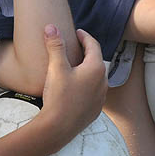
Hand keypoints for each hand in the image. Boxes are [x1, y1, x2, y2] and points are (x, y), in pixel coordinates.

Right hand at [38, 25, 106, 145]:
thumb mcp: (56, 68)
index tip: (77, 32)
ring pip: (96, 76)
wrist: (58, 128)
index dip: (84, 36)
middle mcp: (103, 81)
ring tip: (75, 65)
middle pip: (96, 60)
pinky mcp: (95, 109)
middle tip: (75, 45)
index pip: (93, 45)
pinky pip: (93, 91)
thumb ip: (55, 46)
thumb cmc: (58, 96)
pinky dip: (86, 83)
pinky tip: (75, 86)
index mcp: (96, 68)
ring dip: (87, 68)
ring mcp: (101, 97)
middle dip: (86, 51)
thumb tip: (51, 27)